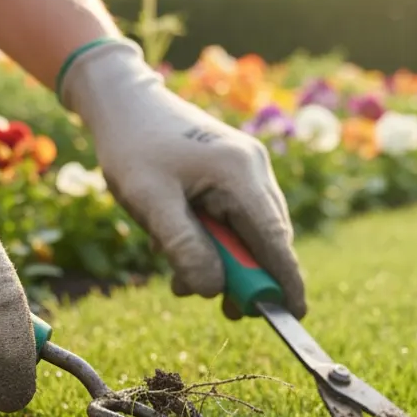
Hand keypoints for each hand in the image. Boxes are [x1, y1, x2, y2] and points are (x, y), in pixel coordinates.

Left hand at [58, 39, 306, 319]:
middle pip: (266, 240)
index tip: (295, 316)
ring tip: (177, 269)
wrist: (122, 100)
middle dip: (243, 277)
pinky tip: (178, 242)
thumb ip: (184, 247)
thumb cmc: (132, 146)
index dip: (285, 281)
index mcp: (239, 173)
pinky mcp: (234, 172)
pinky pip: (235, 219)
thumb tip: (214, 290)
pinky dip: (214, 241)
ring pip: (250, 233)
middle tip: (222, 308)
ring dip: (221, 261)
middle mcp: (253, 169)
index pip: (274, 239)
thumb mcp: (149, 202)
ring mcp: (246, 168)